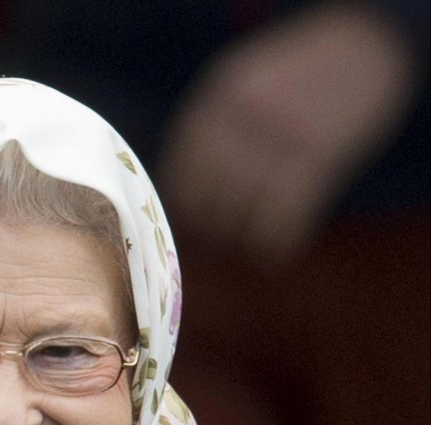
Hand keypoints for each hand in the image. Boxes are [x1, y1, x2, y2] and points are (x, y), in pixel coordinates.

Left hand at [157, 2, 419, 262]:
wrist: (363, 49)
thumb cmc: (295, 82)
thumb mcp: (244, 88)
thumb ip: (214, 132)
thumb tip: (186, 205)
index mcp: (218, 98)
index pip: (182, 172)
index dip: (186, 209)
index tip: (196, 226)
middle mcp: (242, 115)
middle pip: (209, 196)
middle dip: (213, 230)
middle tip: (222, 245)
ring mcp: (278, 134)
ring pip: (241, 212)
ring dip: (243, 243)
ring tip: (250, 253)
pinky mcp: (315, 155)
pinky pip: (281, 217)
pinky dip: (276, 244)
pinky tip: (278, 255)